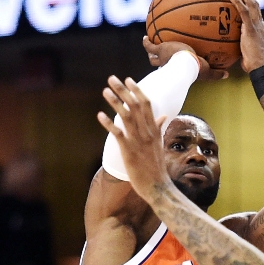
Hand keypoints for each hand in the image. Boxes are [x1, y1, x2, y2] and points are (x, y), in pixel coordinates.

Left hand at [98, 76, 170, 203]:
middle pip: (135, 105)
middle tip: (112, 78)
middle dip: (123, 90)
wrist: (158, 186)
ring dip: (115, 102)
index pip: (147, 104)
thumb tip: (163, 116)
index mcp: (154, 129)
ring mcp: (138, 141)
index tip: (129, 79)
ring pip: (126, 116)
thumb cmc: (157, 166)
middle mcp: (147, 132)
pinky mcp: (129, 150)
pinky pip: (117, 134)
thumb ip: (159, 128)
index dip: (137, 90)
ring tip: (105, 91)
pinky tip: (100, 115)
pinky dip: (108, 123)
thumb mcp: (159, 143)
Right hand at [142, 37, 228, 80]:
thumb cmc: (197, 69)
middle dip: (155, 59)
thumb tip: (228, 74)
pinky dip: (146, 42)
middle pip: (157, 63)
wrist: (187, 64)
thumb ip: (216, 73)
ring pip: (152, 55)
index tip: (169, 64)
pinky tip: (145, 37)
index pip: (174, 69)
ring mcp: (162, 57)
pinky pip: (149, 46)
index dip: (170, 67)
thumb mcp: (207, 72)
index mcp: (177, 69)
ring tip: (148, 41)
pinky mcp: (160, 49)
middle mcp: (167, 65)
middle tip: (155, 55)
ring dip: (150, 49)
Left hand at [229, 0, 263, 72]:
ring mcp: (257, 26)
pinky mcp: (251, 29)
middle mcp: (260, 25)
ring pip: (251, 4)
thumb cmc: (252, 66)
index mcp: (260, 29)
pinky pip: (243, 12)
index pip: (256, 12)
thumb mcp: (245, 54)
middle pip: (255, 4)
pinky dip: (237, 2)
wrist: (259, 68)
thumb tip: (227, 50)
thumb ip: (239, 48)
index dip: (250, 2)